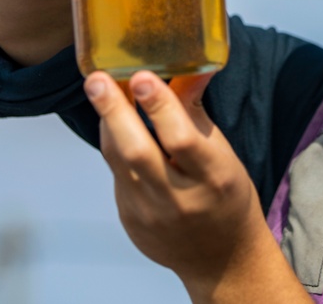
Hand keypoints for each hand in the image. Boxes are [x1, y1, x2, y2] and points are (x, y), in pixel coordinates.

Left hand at [85, 70, 310, 301]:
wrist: (220, 257)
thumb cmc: (225, 194)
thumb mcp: (222, 153)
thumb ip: (196, 111)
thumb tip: (192, 64)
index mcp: (214, 177)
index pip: (182, 139)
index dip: (159, 107)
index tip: (141, 77)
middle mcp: (180, 199)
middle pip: (138, 152)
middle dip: (114, 111)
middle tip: (97, 80)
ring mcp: (151, 214)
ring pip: (120, 162)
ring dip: (107, 123)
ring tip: (99, 90)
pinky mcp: (131, 220)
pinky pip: (117, 176)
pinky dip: (115, 147)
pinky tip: (114, 125)